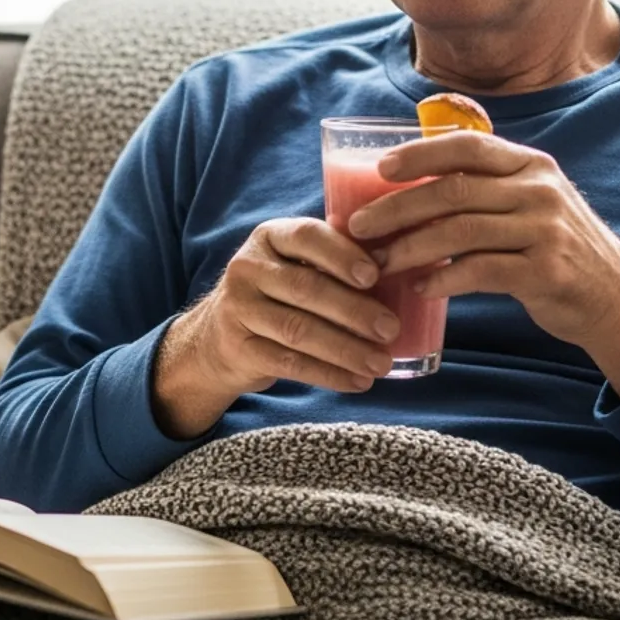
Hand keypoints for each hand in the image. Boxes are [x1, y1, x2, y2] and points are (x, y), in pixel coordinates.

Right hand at [152, 217, 401, 438]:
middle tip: (390, 329)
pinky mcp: (239, 348)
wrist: (217, 336)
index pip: (306, 236)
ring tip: (381, 363)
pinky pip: (290, 363)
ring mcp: (238, 308)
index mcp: (270, 236)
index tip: (375, 276)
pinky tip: (357, 382)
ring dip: (346, 349)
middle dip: (353, 311)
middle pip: (306, 289)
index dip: (341, 255)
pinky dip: (328, 374)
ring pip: (299, 330)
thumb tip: (403, 262)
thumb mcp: (295, 264)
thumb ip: (334, 259)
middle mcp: (247, 267)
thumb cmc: (279, 294)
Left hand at [345, 132, 619, 395]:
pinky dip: (444, 278)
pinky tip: (420, 287)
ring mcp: (545, 230)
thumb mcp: (534, 205)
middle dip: (398, 207)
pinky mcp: (546, 271)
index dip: (420, 154)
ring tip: (380, 262)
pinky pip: (481, 270)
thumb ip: (490, 191)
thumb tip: (414, 189)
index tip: (381, 168)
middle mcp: (540, 191)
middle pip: (454, 190)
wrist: (617, 299)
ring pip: (461, 230)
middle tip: (360, 226)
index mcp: (532, 166)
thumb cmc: (559, 251)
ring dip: (411, 247)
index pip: (468, 147)